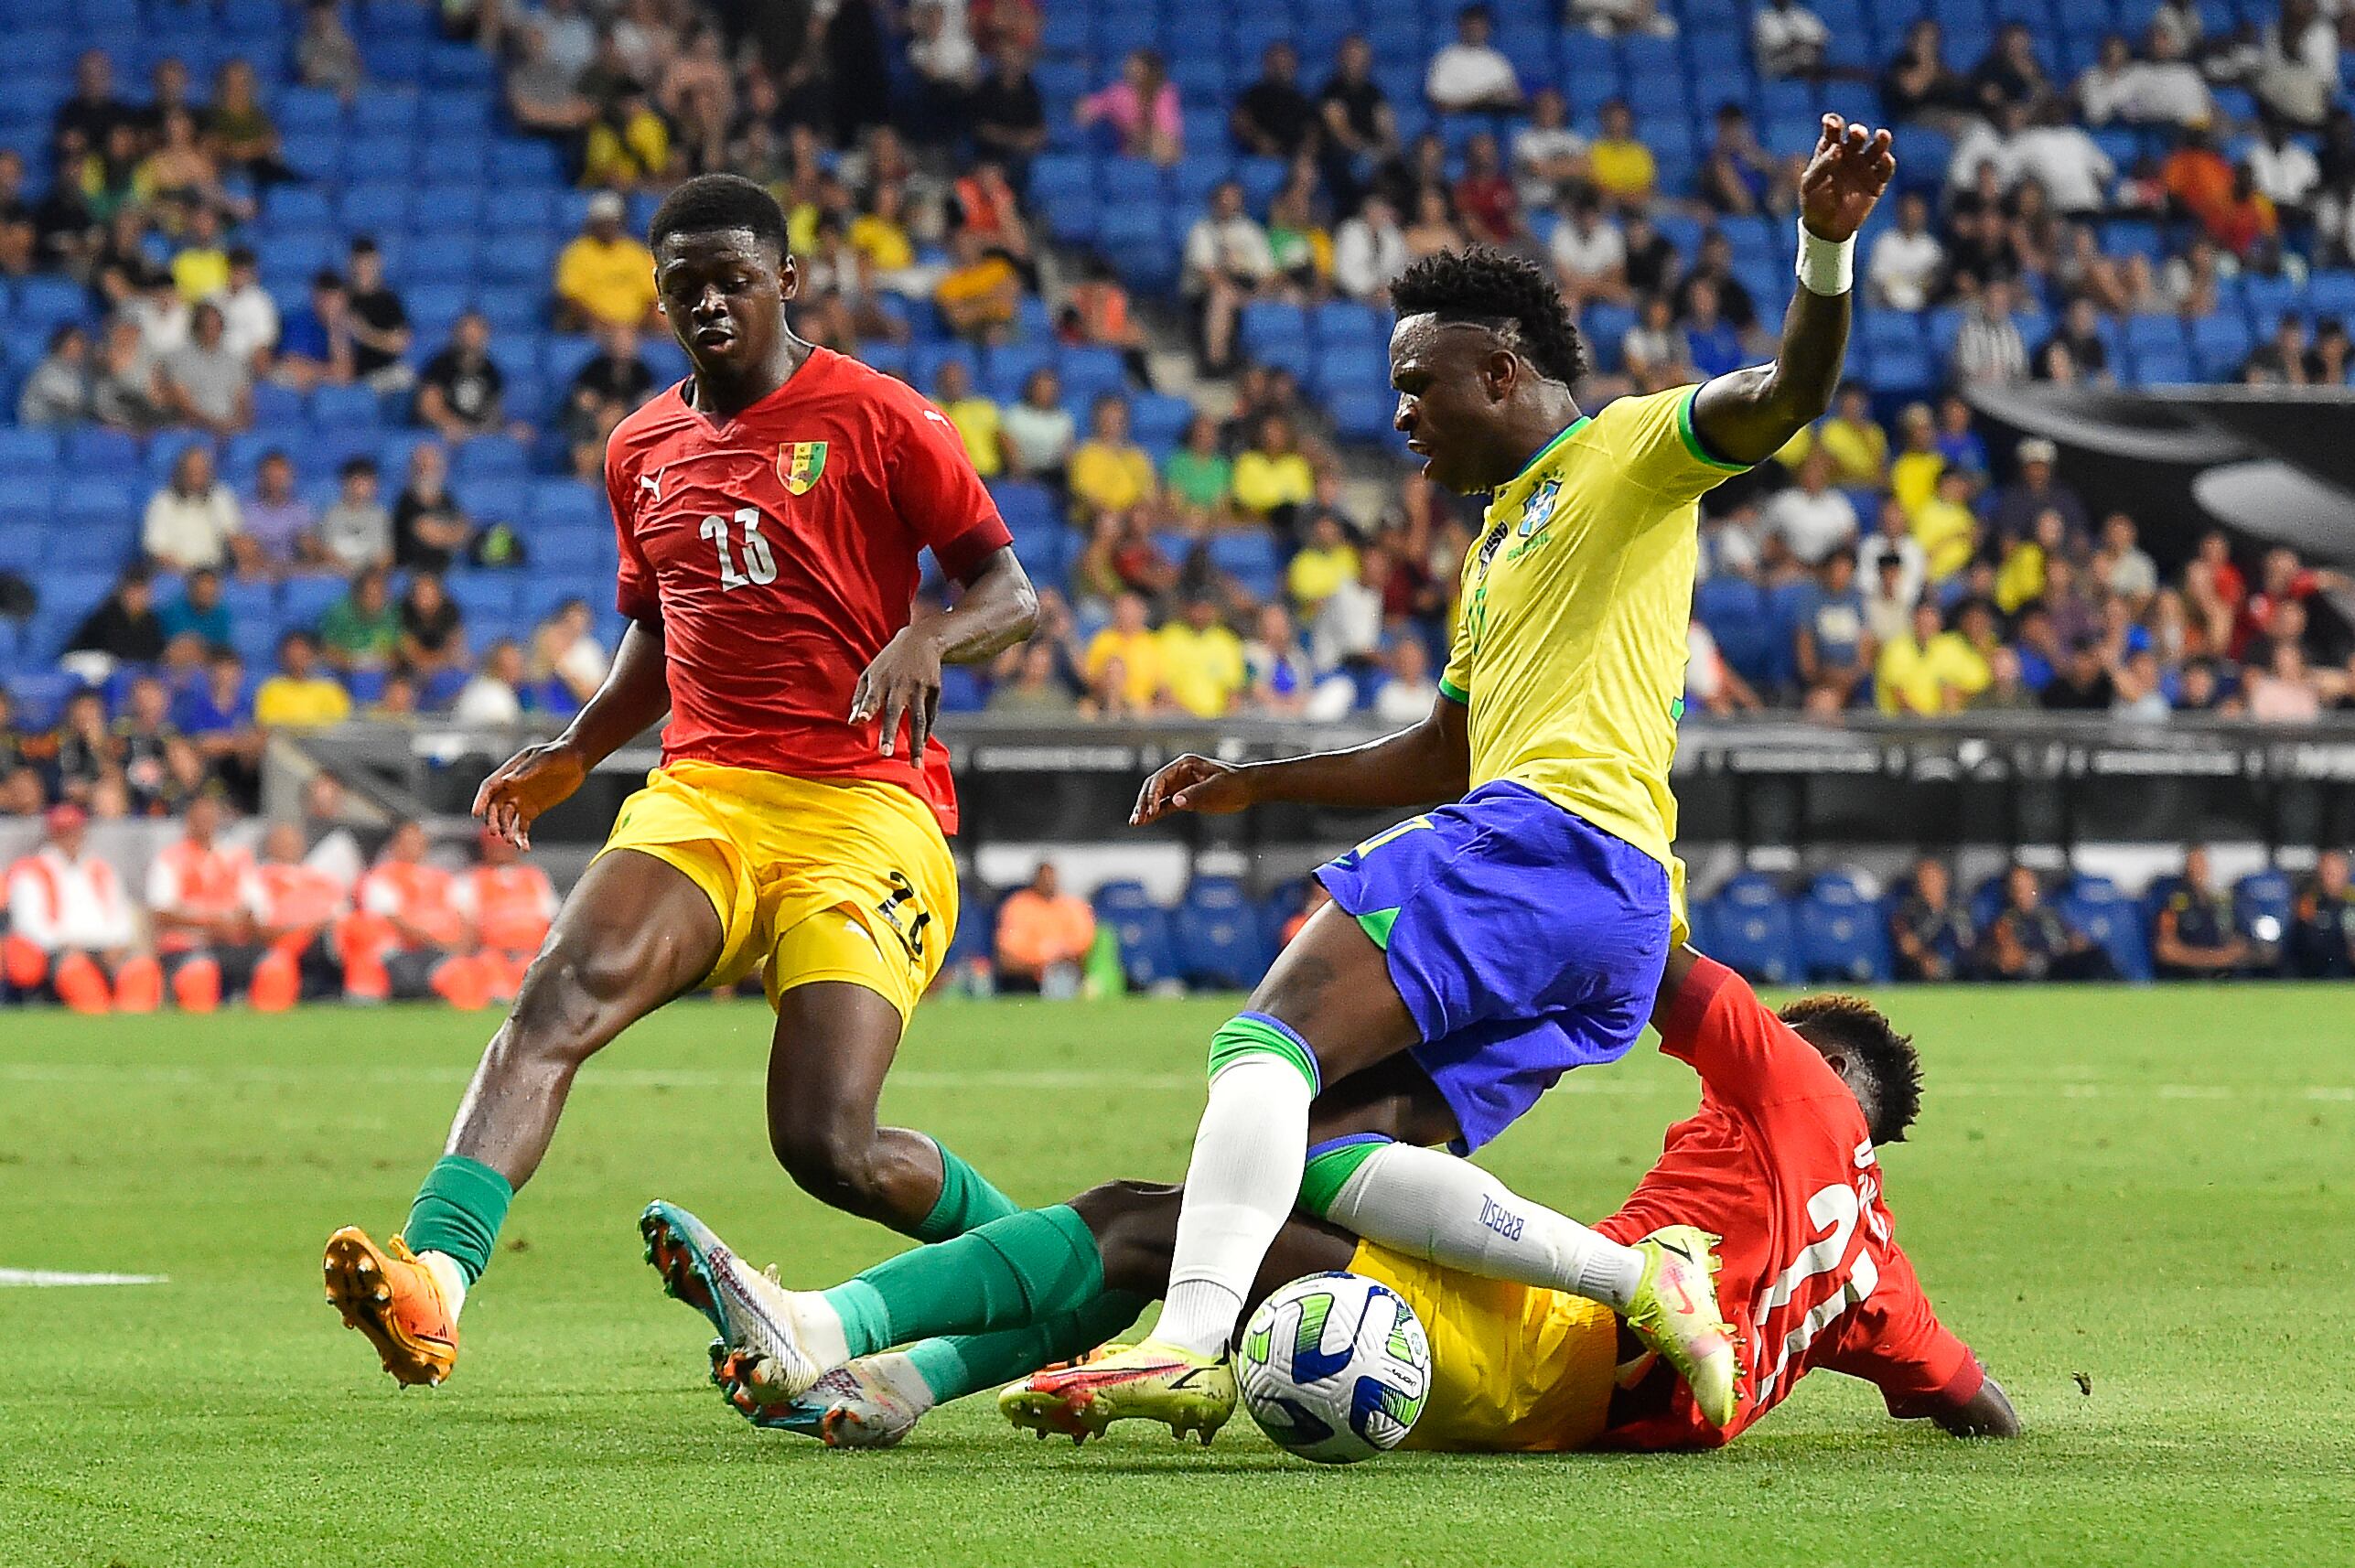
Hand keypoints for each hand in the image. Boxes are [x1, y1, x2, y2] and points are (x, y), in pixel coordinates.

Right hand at [471, 737, 587, 850]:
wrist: (577, 760)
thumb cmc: (560, 753)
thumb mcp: (545, 758)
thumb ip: (527, 770)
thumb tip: (508, 781)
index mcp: (509, 772)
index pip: (489, 787)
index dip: (481, 800)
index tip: (476, 814)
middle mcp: (511, 788)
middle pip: (495, 807)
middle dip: (493, 820)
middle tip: (497, 832)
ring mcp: (520, 800)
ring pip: (507, 819)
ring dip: (506, 831)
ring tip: (512, 842)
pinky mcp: (532, 810)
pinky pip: (522, 827)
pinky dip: (521, 837)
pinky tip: (524, 848)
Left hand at [850, 627, 942, 758]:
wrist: (923, 639)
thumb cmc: (890, 660)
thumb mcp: (870, 672)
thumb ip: (860, 697)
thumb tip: (854, 722)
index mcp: (880, 679)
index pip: (871, 696)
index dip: (866, 708)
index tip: (860, 720)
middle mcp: (900, 685)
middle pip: (894, 711)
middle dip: (889, 732)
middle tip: (885, 753)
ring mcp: (920, 688)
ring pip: (919, 720)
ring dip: (916, 745)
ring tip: (914, 765)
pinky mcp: (936, 689)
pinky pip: (930, 716)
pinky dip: (926, 734)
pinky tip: (921, 748)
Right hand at [1131, 754, 1256, 825]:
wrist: (1247, 788)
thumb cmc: (1234, 784)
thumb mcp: (1216, 788)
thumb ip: (1195, 794)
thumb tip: (1175, 801)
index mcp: (1185, 765)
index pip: (1161, 778)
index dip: (1153, 794)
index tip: (1151, 809)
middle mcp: (1178, 774)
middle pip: (1153, 787)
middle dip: (1144, 802)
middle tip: (1138, 818)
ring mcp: (1180, 786)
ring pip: (1156, 798)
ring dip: (1146, 809)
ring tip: (1135, 822)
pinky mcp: (1184, 798)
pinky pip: (1165, 806)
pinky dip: (1155, 814)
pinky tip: (1145, 821)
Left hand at [1799, 114, 1895, 243]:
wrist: (1827, 228)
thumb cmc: (1814, 203)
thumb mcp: (1810, 185)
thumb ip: (1822, 166)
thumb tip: (1837, 148)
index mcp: (1829, 151)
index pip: (1833, 131)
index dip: (1833, 124)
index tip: (1832, 123)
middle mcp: (1849, 155)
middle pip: (1856, 137)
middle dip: (1858, 132)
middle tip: (1856, 133)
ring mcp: (1864, 167)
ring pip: (1876, 148)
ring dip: (1881, 140)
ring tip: (1882, 135)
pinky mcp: (1877, 182)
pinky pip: (1885, 169)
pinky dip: (1887, 162)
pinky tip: (1885, 158)